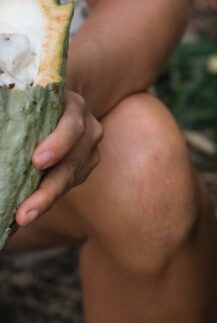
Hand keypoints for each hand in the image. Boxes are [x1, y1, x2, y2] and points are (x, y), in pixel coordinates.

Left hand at [16, 90, 102, 226]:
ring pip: (71, 178)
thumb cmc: (35, 96)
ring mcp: (89, 151)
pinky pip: (67, 184)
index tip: (37, 162)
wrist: (61, 100)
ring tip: (24, 216)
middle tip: (27, 209)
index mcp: (74, 106)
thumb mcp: (25, 94)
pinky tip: (30, 210)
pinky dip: (49, 197)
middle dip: (49, 188)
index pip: (72, 126)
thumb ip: (10, 109)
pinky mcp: (84, 167)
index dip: (57, 144)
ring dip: (47, 199)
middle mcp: (88, 129)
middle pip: (72, 161)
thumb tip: (0, 124)